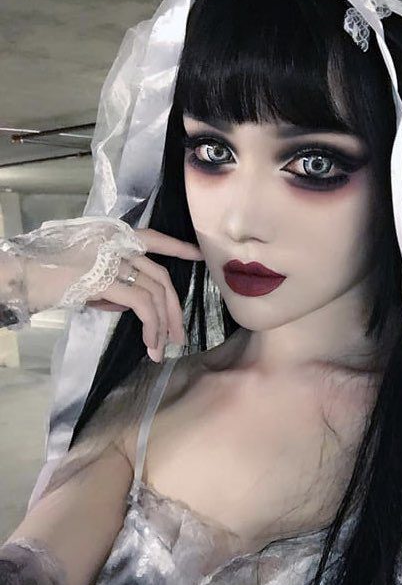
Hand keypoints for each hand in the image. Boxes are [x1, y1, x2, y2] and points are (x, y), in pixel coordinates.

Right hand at [10, 217, 202, 362]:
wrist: (19, 276)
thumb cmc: (45, 278)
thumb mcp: (84, 279)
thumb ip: (110, 287)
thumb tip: (130, 307)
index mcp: (111, 237)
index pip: (153, 237)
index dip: (178, 247)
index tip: (199, 254)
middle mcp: (116, 243)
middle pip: (160, 275)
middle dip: (173, 307)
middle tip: (178, 334)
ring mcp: (112, 259)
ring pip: (156, 291)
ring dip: (164, 323)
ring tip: (162, 348)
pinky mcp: (108, 279)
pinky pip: (143, 305)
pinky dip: (152, 327)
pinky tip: (150, 344)